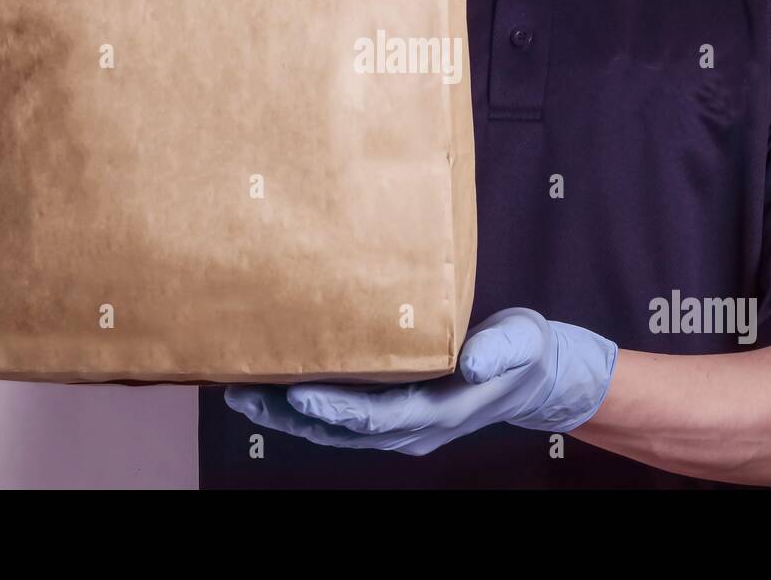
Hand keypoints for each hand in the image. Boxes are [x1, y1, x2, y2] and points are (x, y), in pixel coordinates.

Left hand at [225, 308, 617, 455]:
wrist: (532, 376)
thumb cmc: (523, 351)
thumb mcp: (522, 340)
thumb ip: (500, 349)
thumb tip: (476, 362)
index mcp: (440, 411)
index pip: (378, 417)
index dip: (335, 409)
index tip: (298, 392)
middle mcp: (412, 428)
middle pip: (339, 430)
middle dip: (288, 414)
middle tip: (242, 389)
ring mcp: (399, 427)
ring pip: (331, 430)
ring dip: (283, 414)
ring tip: (238, 390)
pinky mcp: (390, 416)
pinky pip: (337, 420)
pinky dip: (301, 408)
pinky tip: (270, 387)